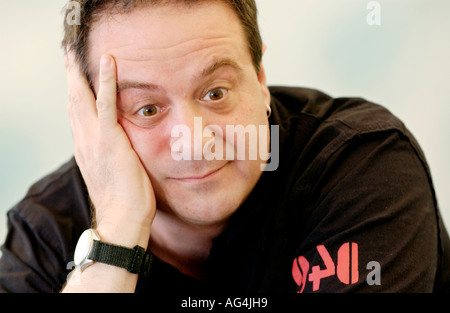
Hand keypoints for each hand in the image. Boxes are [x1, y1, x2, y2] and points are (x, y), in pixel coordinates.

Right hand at [65, 52, 155, 247]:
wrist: (122, 219)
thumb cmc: (123, 201)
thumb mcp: (112, 173)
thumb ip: (109, 156)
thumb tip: (115, 147)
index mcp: (86, 148)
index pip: (77, 114)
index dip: (75, 93)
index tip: (75, 77)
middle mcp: (84, 140)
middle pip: (73, 101)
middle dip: (71, 76)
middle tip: (68, 54)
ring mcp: (94, 138)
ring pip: (83, 97)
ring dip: (79, 71)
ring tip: (76, 50)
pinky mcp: (109, 138)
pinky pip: (106, 103)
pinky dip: (106, 80)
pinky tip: (108, 61)